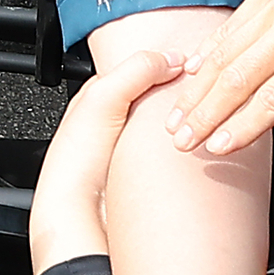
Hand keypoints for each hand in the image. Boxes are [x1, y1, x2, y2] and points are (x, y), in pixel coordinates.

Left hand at [26, 46, 180, 274]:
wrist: (78, 216)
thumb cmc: (75, 163)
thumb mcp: (102, 99)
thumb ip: (135, 71)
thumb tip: (170, 58)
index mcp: (96, 100)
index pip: (136, 71)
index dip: (162, 66)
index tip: (189, 67)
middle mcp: (109, 124)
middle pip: (153, 100)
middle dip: (174, 98)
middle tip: (197, 97)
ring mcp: (125, 151)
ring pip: (162, 130)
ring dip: (179, 127)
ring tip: (198, 123)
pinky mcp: (140, 176)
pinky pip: (168, 157)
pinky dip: (180, 153)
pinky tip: (191, 153)